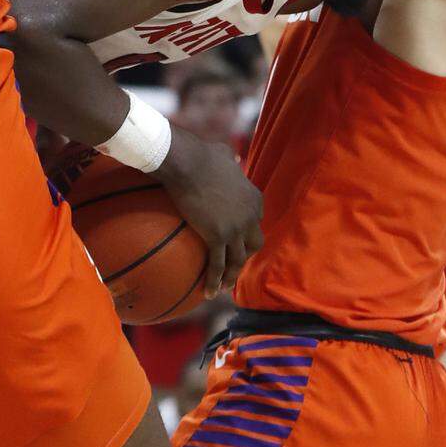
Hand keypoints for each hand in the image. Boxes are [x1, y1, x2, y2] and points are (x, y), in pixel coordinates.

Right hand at [154, 125, 263, 297]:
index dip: (247, 230)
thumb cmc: (201, 154)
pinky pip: (218, 265)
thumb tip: (230, 158)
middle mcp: (249, 215)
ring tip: (224, 287)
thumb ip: (231, 160)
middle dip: (246, 255)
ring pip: (238, 260)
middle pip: (254, 243)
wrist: (189, 162)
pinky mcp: (218, 237)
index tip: (238, 239)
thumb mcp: (225, 154)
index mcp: (253, 197)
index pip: (256, 220)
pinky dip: (215, 281)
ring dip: (232, 275)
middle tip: (234, 264)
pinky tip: (208, 293)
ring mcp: (236, 228)